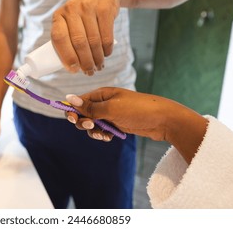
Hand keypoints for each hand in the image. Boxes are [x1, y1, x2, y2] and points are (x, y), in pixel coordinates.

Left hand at [51, 0, 121, 75]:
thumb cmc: (83, 14)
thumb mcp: (71, 20)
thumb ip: (68, 39)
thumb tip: (72, 67)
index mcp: (59, 15)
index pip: (59, 38)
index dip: (66, 56)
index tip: (73, 70)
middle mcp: (72, 9)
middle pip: (78, 42)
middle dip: (85, 62)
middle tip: (89, 72)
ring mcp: (89, 8)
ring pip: (94, 41)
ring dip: (97, 59)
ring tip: (98, 66)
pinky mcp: (105, 10)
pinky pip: (106, 37)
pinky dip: (107, 50)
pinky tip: (106, 54)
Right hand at [65, 87, 207, 162]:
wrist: (163, 120)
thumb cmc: (138, 110)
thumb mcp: (111, 109)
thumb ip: (90, 107)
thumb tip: (69, 98)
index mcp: (101, 94)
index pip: (79, 101)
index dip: (73, 110)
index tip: (71, 119)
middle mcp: (104, 103)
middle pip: (83, 114)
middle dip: (83, 122)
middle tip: (91, 126)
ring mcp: (110, 114)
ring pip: (92, 124)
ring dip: (93, 131)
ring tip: (102, 135)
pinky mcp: (117, 124)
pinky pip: (102, 130)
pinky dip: (102, 134)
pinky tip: (108, 137)